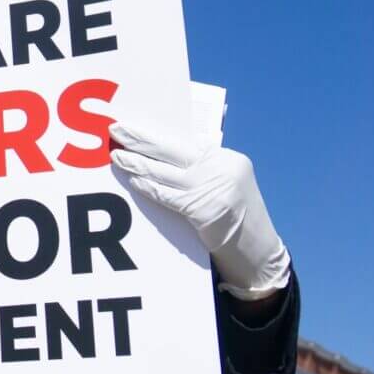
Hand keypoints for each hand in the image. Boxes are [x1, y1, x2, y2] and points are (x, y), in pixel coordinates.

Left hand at [109, 121, 290, 299]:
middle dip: (141, 139)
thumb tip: (160, 147)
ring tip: (117, 156)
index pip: (185, 139)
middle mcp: (221, 168)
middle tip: (116, 130)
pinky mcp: (203, 209)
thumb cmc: (233, 212)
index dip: (157, 132)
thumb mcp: (224, 180)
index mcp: (226, 157)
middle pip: (172, 149)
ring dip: (136, 163)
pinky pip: (166, 195)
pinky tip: (133, 179)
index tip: (133, 125)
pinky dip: (148, 187)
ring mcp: (213, 188)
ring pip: (164, 172)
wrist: (256, 248)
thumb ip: (201, 164)